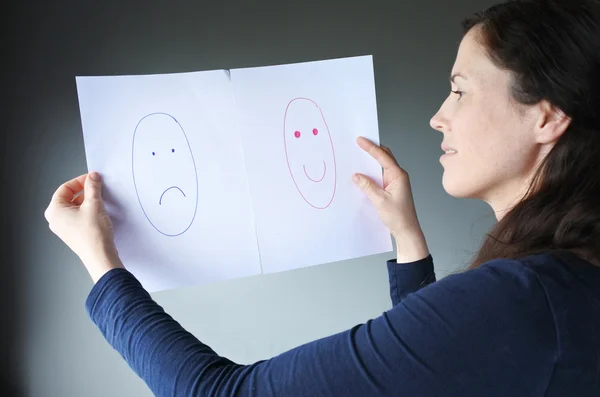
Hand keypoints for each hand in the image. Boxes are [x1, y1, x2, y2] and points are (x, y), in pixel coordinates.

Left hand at [44, 172, 122, 281]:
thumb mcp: (94, 204)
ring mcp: (64, 227)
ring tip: (100, 200)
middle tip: (98, 188)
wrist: (100, 255)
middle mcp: (56, 219)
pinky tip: (99, 211)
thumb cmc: (93, 234)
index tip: (92, 178)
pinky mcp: (74, 233)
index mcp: (54, 210)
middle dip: (85, 191)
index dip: (80, 181)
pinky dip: (88, 211)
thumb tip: (92, 177)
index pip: (65, 188)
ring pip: (75, 207)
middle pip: (69, 197)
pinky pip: (79, 216)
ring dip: (88, 201)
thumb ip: (92, 187)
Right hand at [353, 137, 428, 261]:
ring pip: (382, 166)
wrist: (406, 230)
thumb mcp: (379, 201)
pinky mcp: (391, 188)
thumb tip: (356, 175)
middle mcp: (398, 176)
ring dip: (371, 161)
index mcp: (398, 175)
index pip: (383, 156)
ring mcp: (395, 182)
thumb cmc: (398, 217)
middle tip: (359, 142)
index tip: (360, 140)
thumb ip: (367, 186)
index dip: (370, 147)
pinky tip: (362, 173)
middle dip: (372, 149)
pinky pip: (380, 176)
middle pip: (384, 157)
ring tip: (358, 154)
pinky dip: (371, 172)